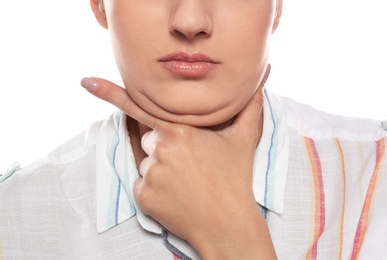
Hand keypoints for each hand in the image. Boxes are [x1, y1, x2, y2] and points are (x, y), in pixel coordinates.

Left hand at [81, 77, 275, 258]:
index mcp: (180, 131)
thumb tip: (260, 84)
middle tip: (190, 164)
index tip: (86, 82)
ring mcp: (150, 173)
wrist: (228, 223)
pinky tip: (176, 194)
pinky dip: (154, 187)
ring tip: (186, 181)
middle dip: (164, 146)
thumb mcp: (244, 139)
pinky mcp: (142, 195)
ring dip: (160, 167)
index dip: (111, 93)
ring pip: (146, 161)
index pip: (141, 108)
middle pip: (149, 139)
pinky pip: (142, 183)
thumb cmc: (235, 179)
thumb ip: (249, 107)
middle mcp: (160, 149)